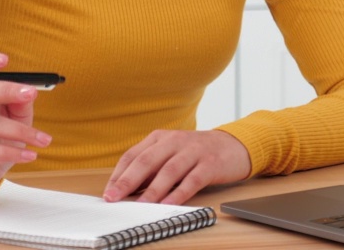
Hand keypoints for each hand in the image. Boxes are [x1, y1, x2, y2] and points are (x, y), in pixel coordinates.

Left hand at [104, 129, 250, 204]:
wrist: (234, 145)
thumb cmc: (197, 153)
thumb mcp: (171, 154)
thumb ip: (152, 168)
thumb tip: (127, 189)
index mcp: (161, 138)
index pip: (133, 154)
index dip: (119, 174)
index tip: (109, 192)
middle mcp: (175, 141)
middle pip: (147, 160)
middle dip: (128, 180)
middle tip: (115, 197)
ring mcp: (194, 151)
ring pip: (169, 170)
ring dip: (153, 190)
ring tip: (141, 205)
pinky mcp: (210, 163)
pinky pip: (192, 180)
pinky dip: (179, 193)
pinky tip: (168, 204)